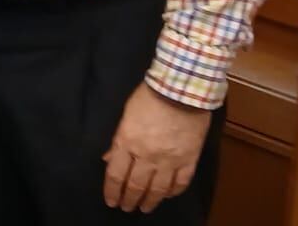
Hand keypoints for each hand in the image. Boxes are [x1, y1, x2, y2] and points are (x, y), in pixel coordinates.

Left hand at [102, 84, 211, 212]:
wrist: (181, 90)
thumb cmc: (148, 97)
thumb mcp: (126, 115)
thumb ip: (117, 140)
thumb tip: (108, 158)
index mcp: (127, 143)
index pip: (116, 175)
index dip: (112, 191)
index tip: (111, 201)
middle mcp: (146, 156)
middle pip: (136, 185)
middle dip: (129, 200)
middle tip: (127, 208)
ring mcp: (169, 159)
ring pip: (158, 189)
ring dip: (150, 201)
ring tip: (145, 208)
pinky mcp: (189, 159)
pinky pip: (181, 182)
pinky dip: (173, 192)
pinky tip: (167, 195)